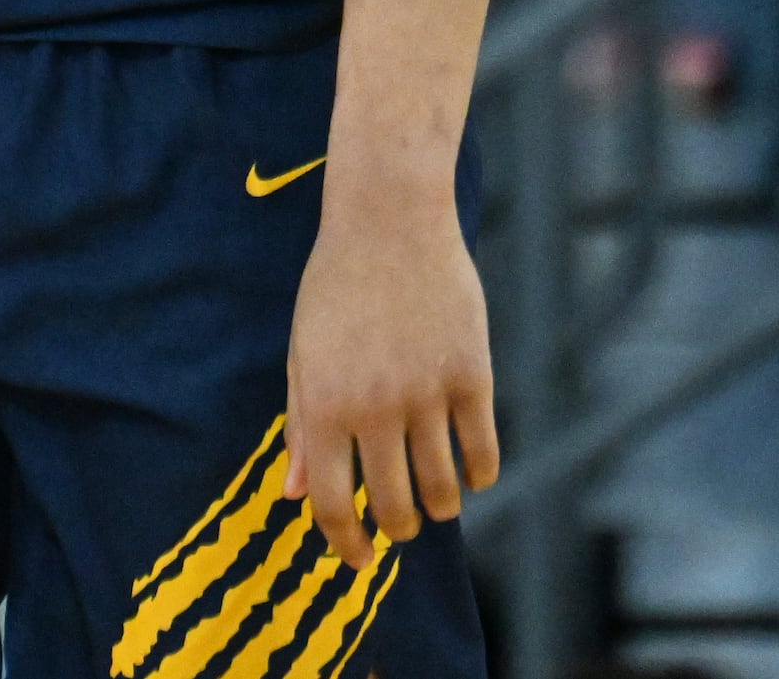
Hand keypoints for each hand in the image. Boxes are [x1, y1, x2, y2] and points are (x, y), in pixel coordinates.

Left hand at [284, 171, 499, 568]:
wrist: (389, 220)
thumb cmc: (337, 287)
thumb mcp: (302, 354)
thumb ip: (301, 428)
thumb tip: (296, 497)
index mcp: (325, 405)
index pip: (333, 504)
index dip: (346, 544)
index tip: (359, 559)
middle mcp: (375, 407)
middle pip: (394, 505)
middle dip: (397, 528)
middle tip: (400, 524)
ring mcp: (428, 393)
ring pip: (443, 489)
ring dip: (439, 507)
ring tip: (434, 502)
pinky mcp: (473, 375)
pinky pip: (482, 450)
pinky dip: (478, 474)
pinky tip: (471, 472)